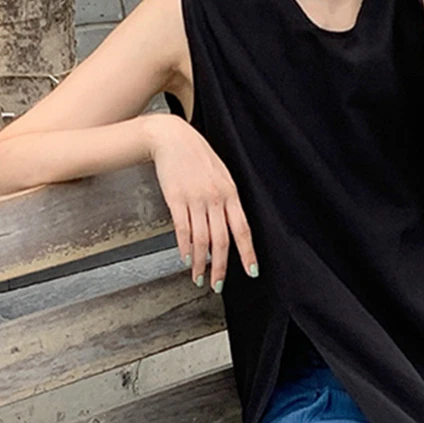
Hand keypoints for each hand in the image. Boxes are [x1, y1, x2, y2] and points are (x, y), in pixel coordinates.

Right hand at [145, 114, 258, 291]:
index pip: (243, 230)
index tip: (251, 272)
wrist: (171, 136)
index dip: (247, 253)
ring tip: (199, 278)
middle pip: (221, 241)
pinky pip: (182, 228)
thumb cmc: (197, 156)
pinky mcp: (176, 198)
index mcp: (231, 194)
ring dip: (200, 263)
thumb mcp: (221, 175)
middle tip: (217, 285)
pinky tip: (186, 258)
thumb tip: (228, 227)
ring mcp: (195, 199)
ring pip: (201, 239)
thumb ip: (226, 200)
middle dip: (220, 267)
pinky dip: (184, 247)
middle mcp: (216, 198)